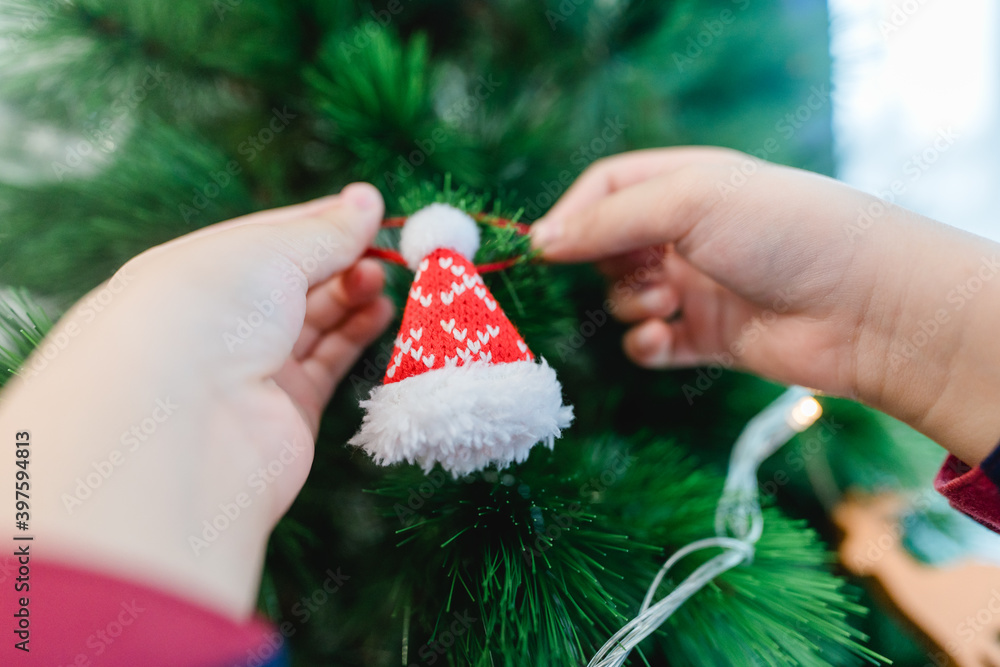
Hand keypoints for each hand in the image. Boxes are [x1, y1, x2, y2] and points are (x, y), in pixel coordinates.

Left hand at [0, 183, 392, 618]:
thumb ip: (326, 231)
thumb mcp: (269, 252)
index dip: (319, 222)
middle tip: (381, 252)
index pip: (266, 238)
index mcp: (197, 270)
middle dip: (340, 260)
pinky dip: (357, 335)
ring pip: (314, 322)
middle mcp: (220, 321)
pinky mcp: (287, 409)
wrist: (184, 425)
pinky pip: (329, 363)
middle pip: (293, 281)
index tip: (368, 210)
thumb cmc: (208, 312)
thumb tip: (367, 199)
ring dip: (352, 295)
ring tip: (382, 280)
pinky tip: (381, 311)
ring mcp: (253, 368)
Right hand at [531, 148, 999, 465]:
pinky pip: (651, 344)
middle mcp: (689, 233)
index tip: (546, 248)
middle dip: (607, 265)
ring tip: (665, 304)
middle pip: (609, 247)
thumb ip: (609, 220)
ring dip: (631, 305)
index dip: (571, 215)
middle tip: (639, 272)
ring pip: (625, 298)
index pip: (605, 189)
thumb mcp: (690, 202)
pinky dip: (646, 344)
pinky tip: (665, 340)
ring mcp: (698, 286)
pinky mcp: (707, 338)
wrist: (865, 308)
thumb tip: (540, 241)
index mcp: (686, 184)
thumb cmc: (784, 232)